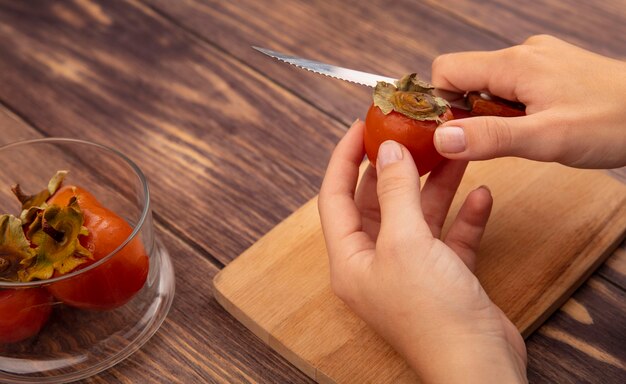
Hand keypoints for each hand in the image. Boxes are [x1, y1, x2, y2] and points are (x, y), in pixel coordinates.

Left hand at [318, 120, 526, 382]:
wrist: (478, 364)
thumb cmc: (431, 312)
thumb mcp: (405, 242)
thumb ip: (395, 193)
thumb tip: (389, 151)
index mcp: (351, 259)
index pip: (335, 197)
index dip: (345, 158)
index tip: (361, 126)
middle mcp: (376, 264)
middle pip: (378, 203)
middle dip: (394, 167)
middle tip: (410, 133)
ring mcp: (411, 271)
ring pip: (418, 216)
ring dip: (434, 185)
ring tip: (451, 152)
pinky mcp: (445, 278)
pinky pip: (450, 237)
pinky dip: (464, 216)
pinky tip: (481, 194)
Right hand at [431, 34, 625, 168]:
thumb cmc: (613, 123)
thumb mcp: (546, 139)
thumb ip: (489, 138)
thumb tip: (441, 138)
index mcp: (515, 63)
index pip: (447, 69)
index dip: (442, 102)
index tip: (457, 133)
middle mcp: (524, 53)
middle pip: (467, 79)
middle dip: (471, 113)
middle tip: (501, 139)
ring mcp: (540, 60)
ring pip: (491, 86)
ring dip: (496, 115)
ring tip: (528, 135)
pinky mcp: (553, 71)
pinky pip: (514, 87)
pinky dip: (516, 110)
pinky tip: (541, 125)